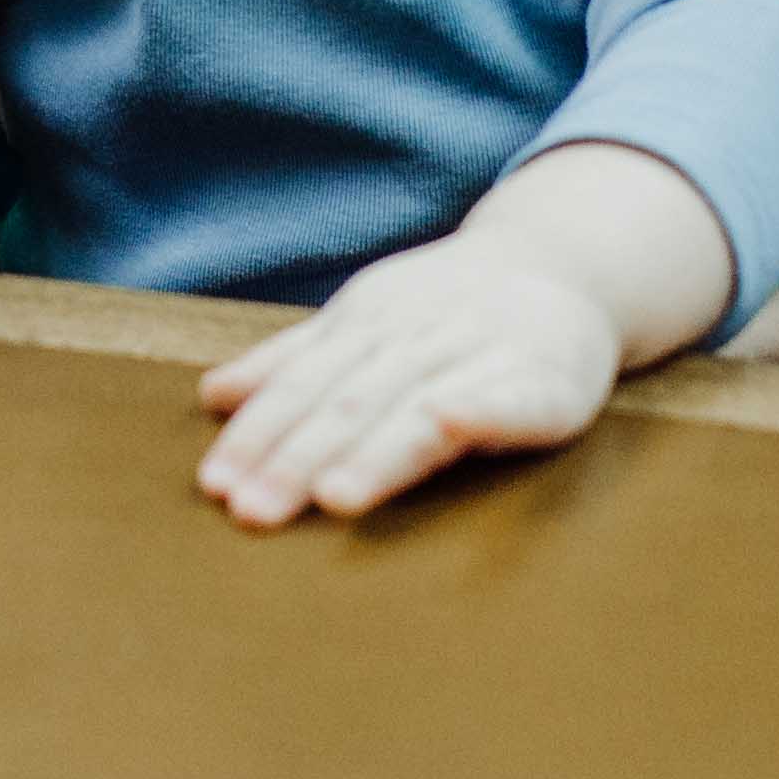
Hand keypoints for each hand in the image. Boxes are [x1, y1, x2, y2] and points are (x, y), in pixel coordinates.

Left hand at [194, 231, 627, 528]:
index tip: (215, 484)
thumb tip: (213, 396)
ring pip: (417, 406)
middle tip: (251, 511)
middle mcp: (418, 338)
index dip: (259, 432)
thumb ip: (295, 362)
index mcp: (369, 325)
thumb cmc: (449, 309)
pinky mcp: (545, 382)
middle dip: (296, 457)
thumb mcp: (367, 320)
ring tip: (333, 495)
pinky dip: (483, 405)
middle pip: (349, 402)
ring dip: (376, 450)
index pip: (303, 384)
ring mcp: (482, 356)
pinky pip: (512, 396)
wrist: (564, 267)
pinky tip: (451, 422)